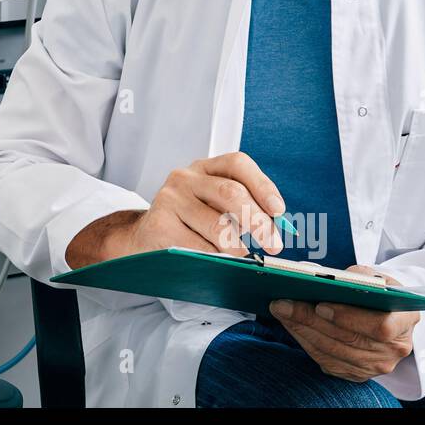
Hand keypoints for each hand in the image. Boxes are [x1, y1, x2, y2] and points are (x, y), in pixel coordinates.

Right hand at [65, 151, 285, 267]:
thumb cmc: (190, 223)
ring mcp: (170, 199)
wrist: (144, 236)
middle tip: (273, 245)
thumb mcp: (213, 205)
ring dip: (237, 247)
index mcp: (205, 167)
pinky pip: (200, 247)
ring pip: (219, 226)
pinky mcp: (160, 225)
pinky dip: (215, 259)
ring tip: (238, 254)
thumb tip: (276, 228)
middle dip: (259, 222)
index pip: (238, 164)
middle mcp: (185, 177)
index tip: (279, 211)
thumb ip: (242, 207)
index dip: (263, 186)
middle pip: (231, 194)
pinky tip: (214, 259)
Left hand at [269, 266, 419, 381]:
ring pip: (333, 352)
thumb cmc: (379, 290)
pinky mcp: (358, 374)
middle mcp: (396, 349)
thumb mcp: (375, 276)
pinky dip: (305, 342)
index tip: (320, 306)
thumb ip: (354, 276)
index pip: (379, 327)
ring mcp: (377, 366)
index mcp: (406, 320)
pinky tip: (291, 325)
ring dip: (302, 331)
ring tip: (281, 311)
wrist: (389, 314)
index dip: (349, 318)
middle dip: (310, 320)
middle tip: (283, 303)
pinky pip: (327, 361)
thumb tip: (314, 274)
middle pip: (348, 340)